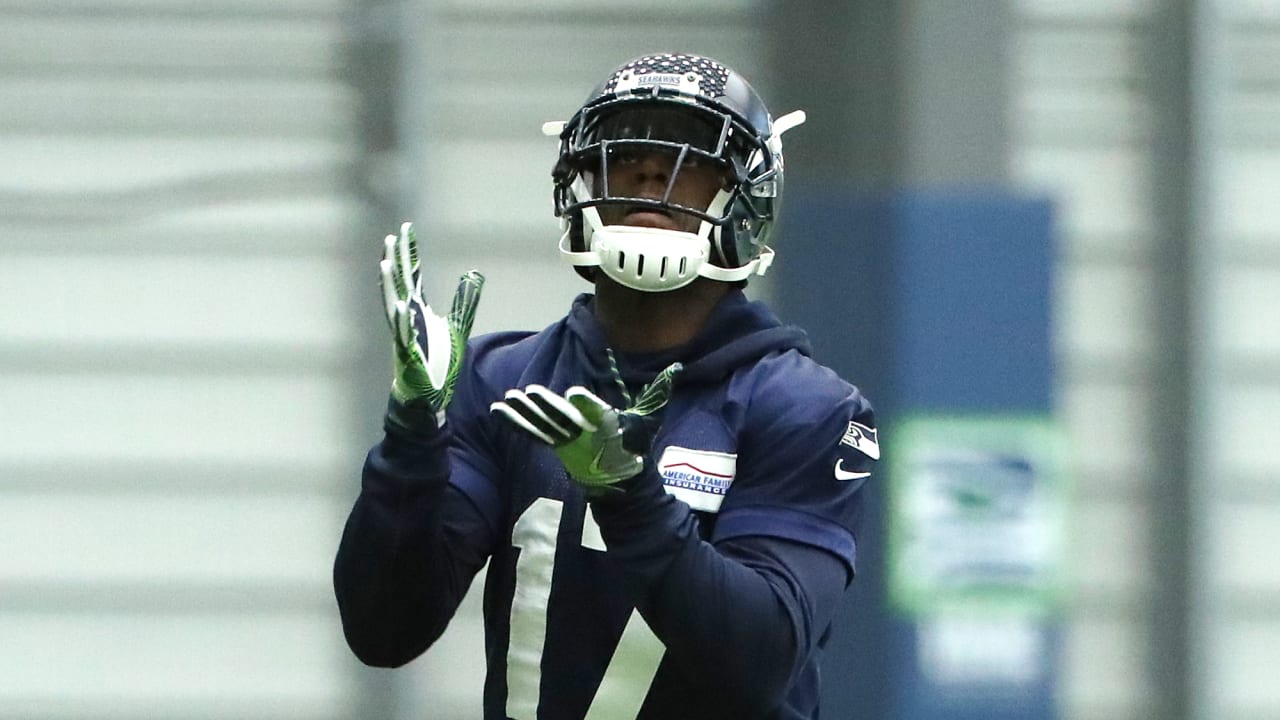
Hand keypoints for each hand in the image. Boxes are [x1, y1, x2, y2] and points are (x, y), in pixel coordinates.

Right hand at [380, 221, 483, 421]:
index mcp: (418, 310)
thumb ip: (464, 301)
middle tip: (391, 238)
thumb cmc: (438, 362)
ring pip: (394, 304)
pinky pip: (402, 333)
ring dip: (390, 285)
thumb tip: (474, 275)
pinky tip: (401, 304)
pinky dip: (401, 319)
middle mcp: (407, 318)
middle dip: (396, 261)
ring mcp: (404, 334)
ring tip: (386, 263)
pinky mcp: (407, 353)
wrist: (429, 395)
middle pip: (400, 284)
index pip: (413, 275)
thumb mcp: (457, 327)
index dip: (410, 253)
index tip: (405, 230)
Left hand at [490, 363, 680, 492]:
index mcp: (611, 427)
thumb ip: (659, 391)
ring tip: (506, 400)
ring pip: (543, 427)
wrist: (624, 484)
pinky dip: (514, 422)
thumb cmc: (637, 446)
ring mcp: (568, 443)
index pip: (599, 414)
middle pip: (564, 420)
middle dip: (546, 407)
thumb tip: (675, 368)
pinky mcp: (556, 447)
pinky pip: (532, 433)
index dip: (587, 404)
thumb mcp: (651, 419)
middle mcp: (586, 436)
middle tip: (529, 391)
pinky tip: (498, 410)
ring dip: (523, 414)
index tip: (574, 393)